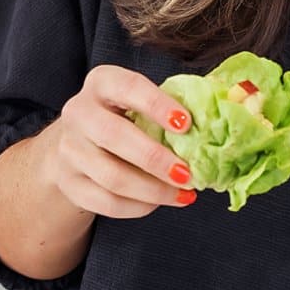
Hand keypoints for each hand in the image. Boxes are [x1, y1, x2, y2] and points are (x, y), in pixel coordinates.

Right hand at [44, 64, 198, 218]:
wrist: (77, 144)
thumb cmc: (123, 118)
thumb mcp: (141, 102)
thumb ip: (172, 107)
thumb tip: (221, 116)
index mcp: (102, 82)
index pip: (128, 87)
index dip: (158, 105)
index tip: (186, 124)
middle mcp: (78, 112)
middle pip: (114, 136)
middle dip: (156, 159)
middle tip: (189, 174)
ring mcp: (69, 149)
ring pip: (111, 176)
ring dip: (153, 190)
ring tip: (183, 194)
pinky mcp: (68, 183)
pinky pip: (105, 202)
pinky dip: (137, 207)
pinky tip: (159, 202)